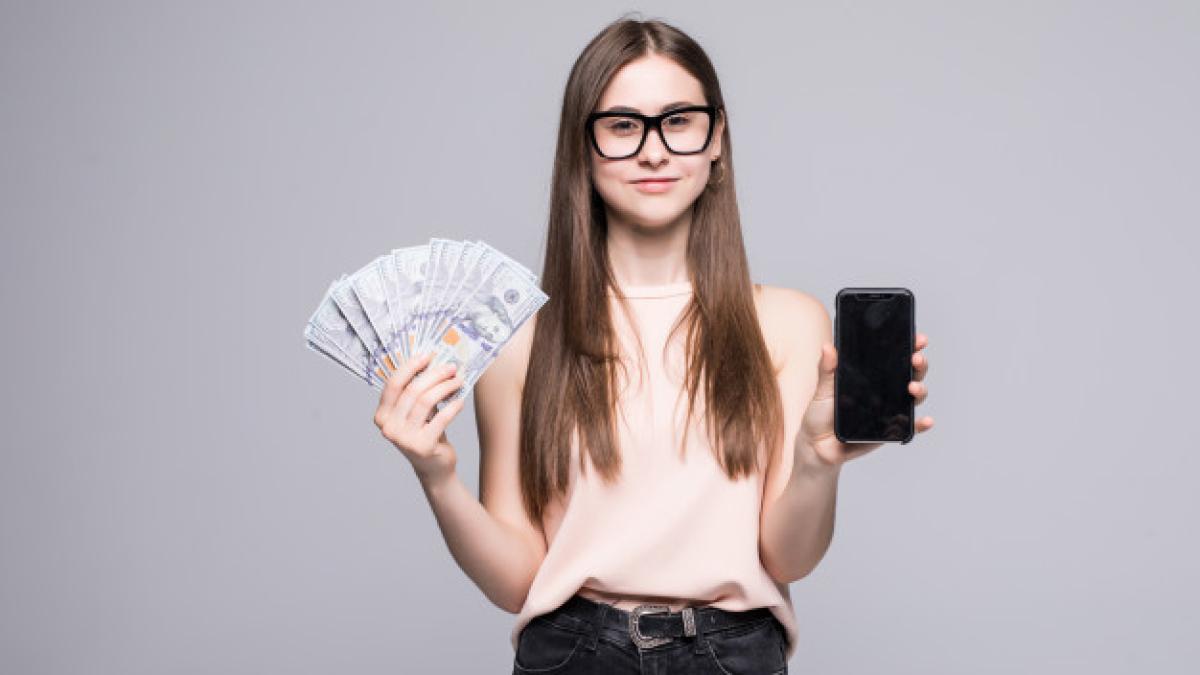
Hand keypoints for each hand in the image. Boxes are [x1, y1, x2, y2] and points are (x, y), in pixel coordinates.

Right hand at [373, 350, 467, 486]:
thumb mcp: (414, 412)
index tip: (428, 356)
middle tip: (451, 368)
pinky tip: (460, 402)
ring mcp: (404, 439)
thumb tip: (432, 361)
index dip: (410, 367)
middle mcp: (388, 428)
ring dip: (446, 387)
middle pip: (412, 391)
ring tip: (458, 382)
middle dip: (434, 375)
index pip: (393, 385)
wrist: (434, 467)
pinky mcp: (423, 447)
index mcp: (382, 416)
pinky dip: (453, 406)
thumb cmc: (424, 433)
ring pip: (427, 401)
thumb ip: (415, 392)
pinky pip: (441, 418)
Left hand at [796, 332, 934, 471]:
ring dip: (920, 390)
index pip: (894, 357)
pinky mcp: (889, 431)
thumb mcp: (823, 389)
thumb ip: (827, 370)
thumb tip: (828, 347)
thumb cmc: (821, 414)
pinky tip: (926, 421)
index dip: (909, 346)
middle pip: (910, 374)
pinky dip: (921, 425)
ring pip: (913, 397)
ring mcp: (889, 410)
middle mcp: (885, 392)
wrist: (817, 445)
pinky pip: (910, 428)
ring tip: (913, 388)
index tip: (918, 339)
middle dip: (918, 364)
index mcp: (871, 377)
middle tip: (916, 359)